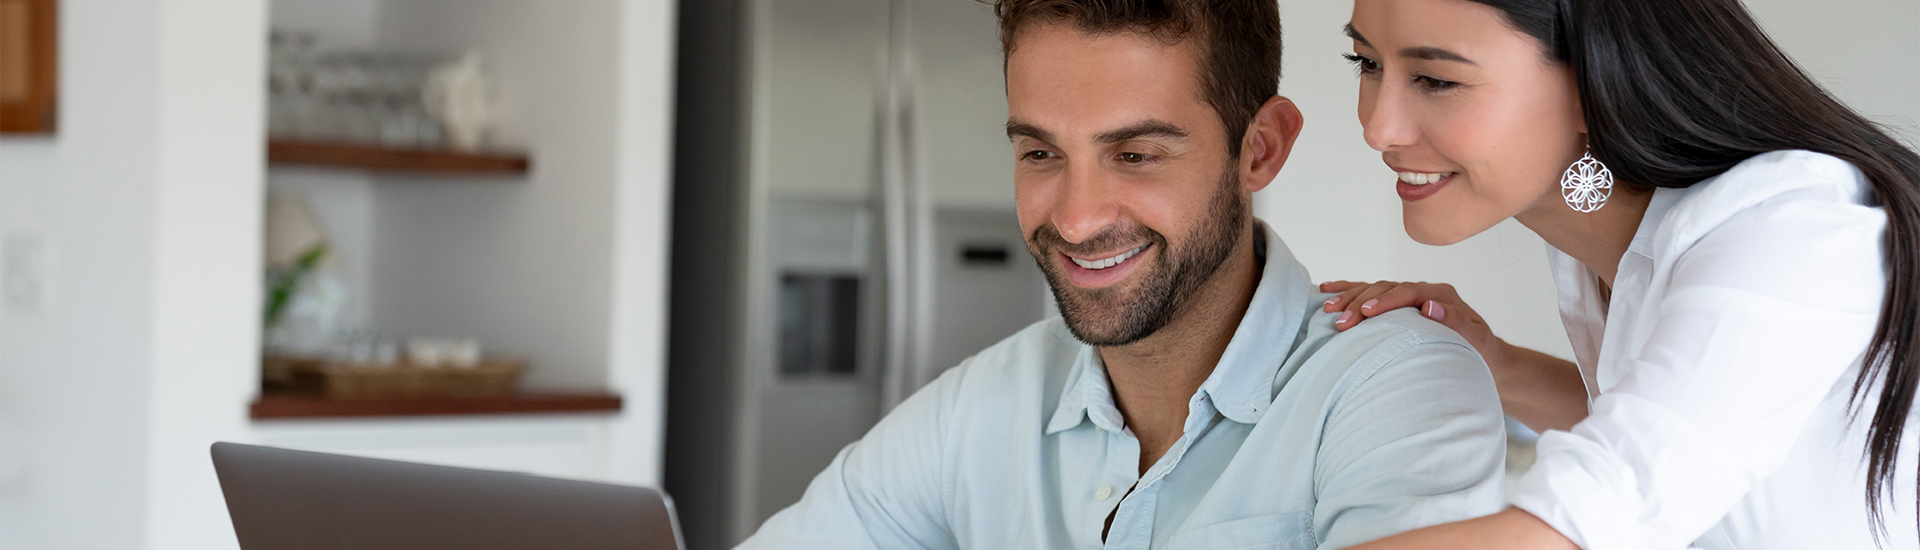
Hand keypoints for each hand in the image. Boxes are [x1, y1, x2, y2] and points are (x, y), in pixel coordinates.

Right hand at [1319, 280, 1505, 367]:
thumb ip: (1456, 322)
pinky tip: (1328, 291)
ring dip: (1349, 297)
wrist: (1485, 359)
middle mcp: (1423, 291)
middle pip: (1386, 288)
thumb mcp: (1476, 340)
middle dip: (1360, 302)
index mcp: (1441, 295)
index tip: (1367, 312)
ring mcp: (1408, 297)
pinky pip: (1370, 293)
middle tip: (1341, 320)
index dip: (1386, 300)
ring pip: (1373, 289)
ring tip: (1328, 309)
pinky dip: (1349, 290)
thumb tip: (1429, 307)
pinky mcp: (1397, 306)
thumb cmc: (1480, 353)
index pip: (1409, 291)